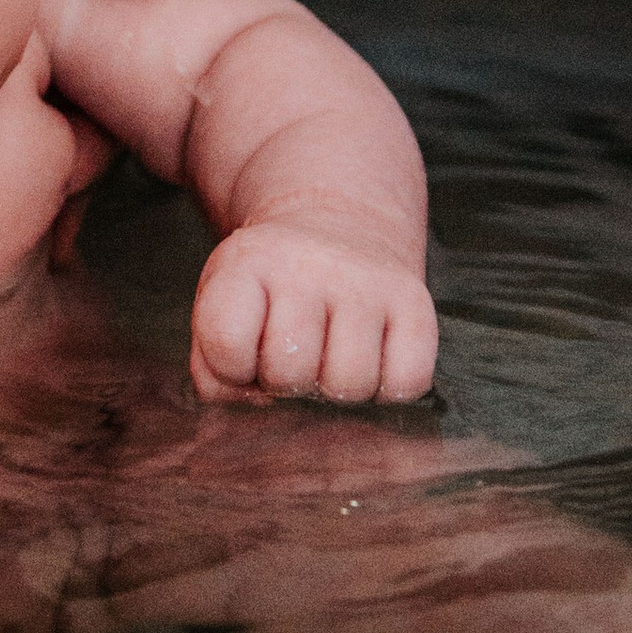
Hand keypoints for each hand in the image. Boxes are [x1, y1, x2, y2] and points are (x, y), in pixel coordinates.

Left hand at [191, 219, 437, 405]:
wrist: (339, 225)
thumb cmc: (271, 289)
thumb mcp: (221, 308)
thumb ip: (215, 370)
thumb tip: (261, 406)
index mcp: (248, 262)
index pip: (227, 342)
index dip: (232, 368)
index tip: (245, 353)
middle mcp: (309, 265)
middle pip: (291, 372)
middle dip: (286, 383)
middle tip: (293, 358)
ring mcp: (367, 282)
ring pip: (351, 384)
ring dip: (337, 391)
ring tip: (330, 360)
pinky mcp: (416, 300)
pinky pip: (408, 382)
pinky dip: (389, 390)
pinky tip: (371, 362)